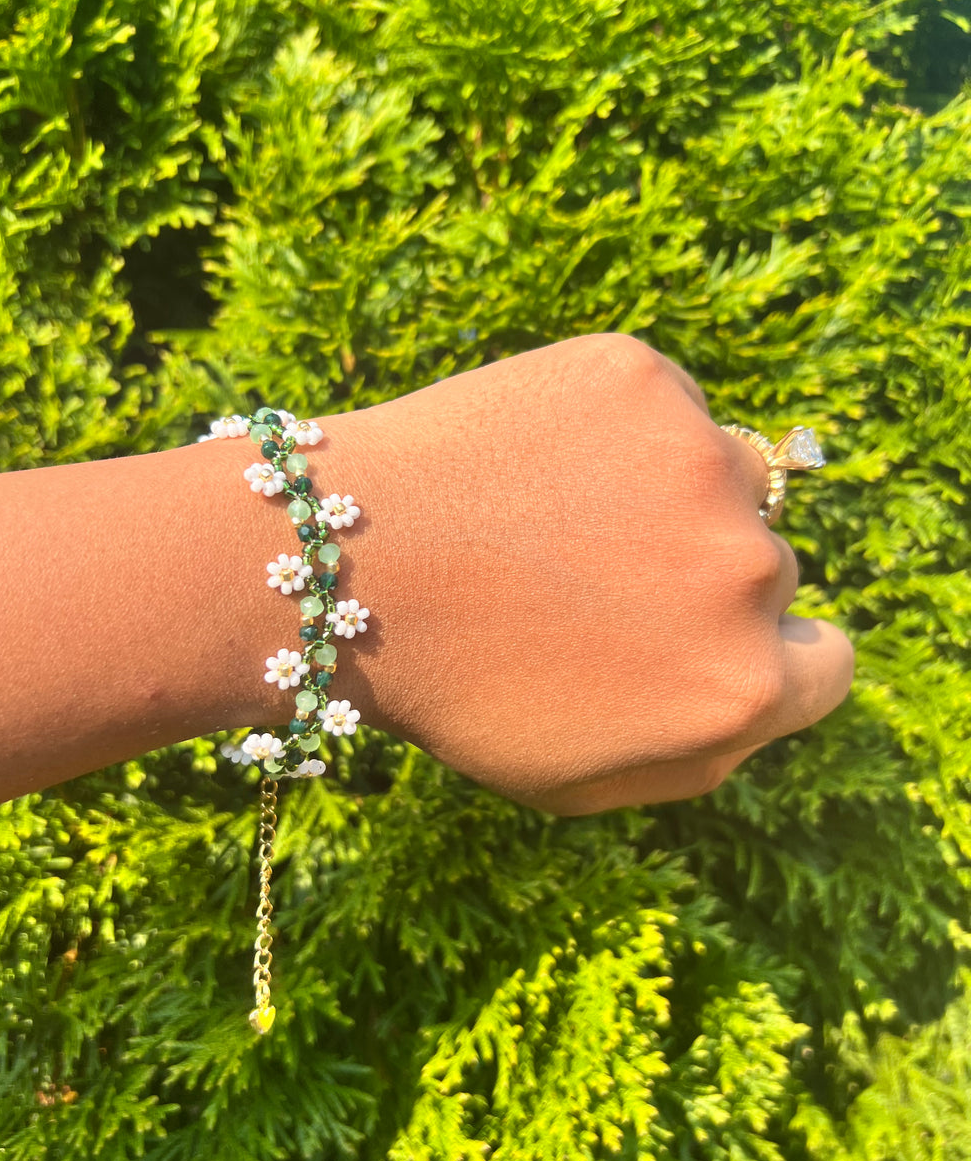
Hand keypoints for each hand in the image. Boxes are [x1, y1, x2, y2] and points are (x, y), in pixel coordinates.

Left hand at [324, 333, 853, 813]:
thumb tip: (770, 686)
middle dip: (697, 576)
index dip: (762, 650)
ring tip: (554, 516)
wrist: (334, 569)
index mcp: (742, 688)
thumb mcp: (582, 780)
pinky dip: (618, 427)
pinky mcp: (640, 380)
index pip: (825, 663)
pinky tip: (535, 461)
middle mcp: (746, 574)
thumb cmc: (449, 686)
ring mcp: (698, 463)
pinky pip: (666, 405)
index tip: (697, 632)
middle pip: (768, 567)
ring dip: (668, 493)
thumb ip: (706, 746)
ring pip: (724, 475)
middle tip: (588, 578)